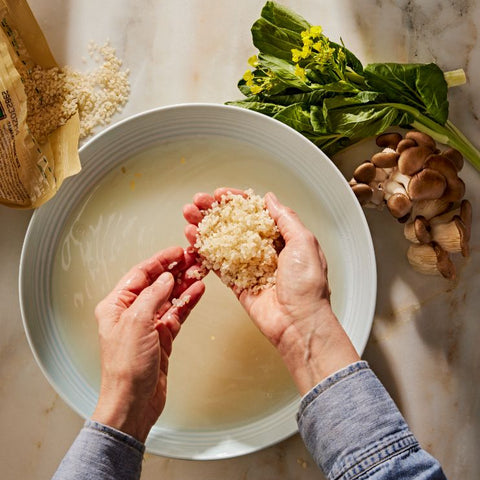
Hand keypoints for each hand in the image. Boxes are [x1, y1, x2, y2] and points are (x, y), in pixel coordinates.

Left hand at [91, 246, 204, 441]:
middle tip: (194, 259)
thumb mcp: (138, 323)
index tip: (177, 251)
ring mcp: (148, 325)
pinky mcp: (162, 337)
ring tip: (200, 271)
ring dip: (184, 284)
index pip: (140, 274)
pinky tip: (197, 291)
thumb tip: (167, 278)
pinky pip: (177, 313)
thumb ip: (154, 296)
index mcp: (116, 305)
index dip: (160, 260)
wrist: (133, 402)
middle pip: (156, 284)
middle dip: (175, 270)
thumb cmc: (126, 366)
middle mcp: (131, 313)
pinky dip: (187, 302)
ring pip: (169, 297)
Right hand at [183, 189, 358, 393]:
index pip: (255, 212)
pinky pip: (218, 265)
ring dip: (205, 228)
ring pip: (222, 242)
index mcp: (283, 238)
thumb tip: (270, 199)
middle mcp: (264, 250)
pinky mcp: (238, 283)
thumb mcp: (304, 243)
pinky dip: (204, 252)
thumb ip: (286, 219)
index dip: (236, 201)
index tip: (220, 194)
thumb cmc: (308, 286)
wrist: (299, 324)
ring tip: (188, 216)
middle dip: (214, 212)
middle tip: (197, 202)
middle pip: (235, 224)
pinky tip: (192, 240)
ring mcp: (249, 266)